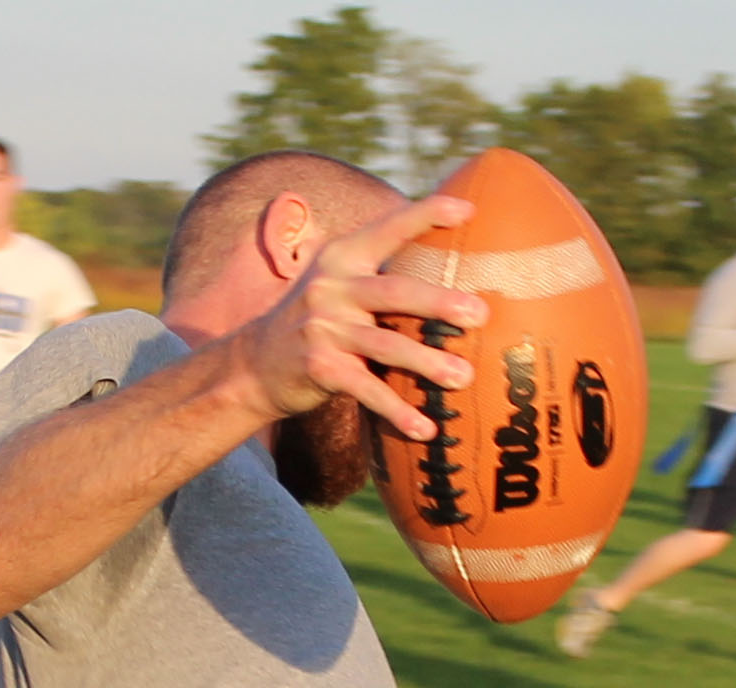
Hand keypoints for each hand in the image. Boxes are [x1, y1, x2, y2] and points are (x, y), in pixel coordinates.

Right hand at [224, 193, 484, 437]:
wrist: (255, 365)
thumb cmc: (318, 321)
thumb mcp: (338, 283)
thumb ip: (380, 272)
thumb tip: (450, 267)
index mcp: (344, 257)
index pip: (389, 229)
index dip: (427, 215)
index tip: (469, 211)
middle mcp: (332, 287)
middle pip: (395, 292)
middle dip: (439, 303)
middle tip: (480, 315)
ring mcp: (323, 328)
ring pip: (386, 346)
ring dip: (427, 363)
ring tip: (464, 377)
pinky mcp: (319, 368)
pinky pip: (367, 391)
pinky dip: (397, 411)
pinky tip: (425, 429)